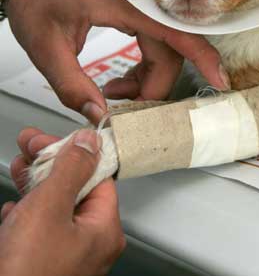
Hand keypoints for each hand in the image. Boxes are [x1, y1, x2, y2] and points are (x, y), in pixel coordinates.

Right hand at [0, 127, 124, 275]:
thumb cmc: (26, 274)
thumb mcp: (50, 207)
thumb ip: (71, 168)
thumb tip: (88, 141)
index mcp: (103, 230)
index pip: (97, 176)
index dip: (75, 152)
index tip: (54, 139)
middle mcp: (89, 245)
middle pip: (74, 189)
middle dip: (49, 164)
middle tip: (30, 145)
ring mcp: (65, 257)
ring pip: (53, 207)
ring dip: (35, 183)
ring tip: (19, 164)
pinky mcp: (41, 266)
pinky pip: (37, 230)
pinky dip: (25, 212)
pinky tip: (13, 207)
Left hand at [5, 0, 229, 121]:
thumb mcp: (46, 46)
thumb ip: (73, 86)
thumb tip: (100, 116)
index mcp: (125, 4)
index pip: (177, 33)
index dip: (203, 58)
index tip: (220, 81)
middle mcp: (138, 1)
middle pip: (168, 50)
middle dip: (153, 86)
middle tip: (125, 110)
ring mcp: (135, 2)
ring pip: (161, 48)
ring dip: (146, 77)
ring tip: (113, 93)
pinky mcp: (130, 5)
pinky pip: (149, 39)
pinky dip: (141, 63)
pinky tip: (119, 79)